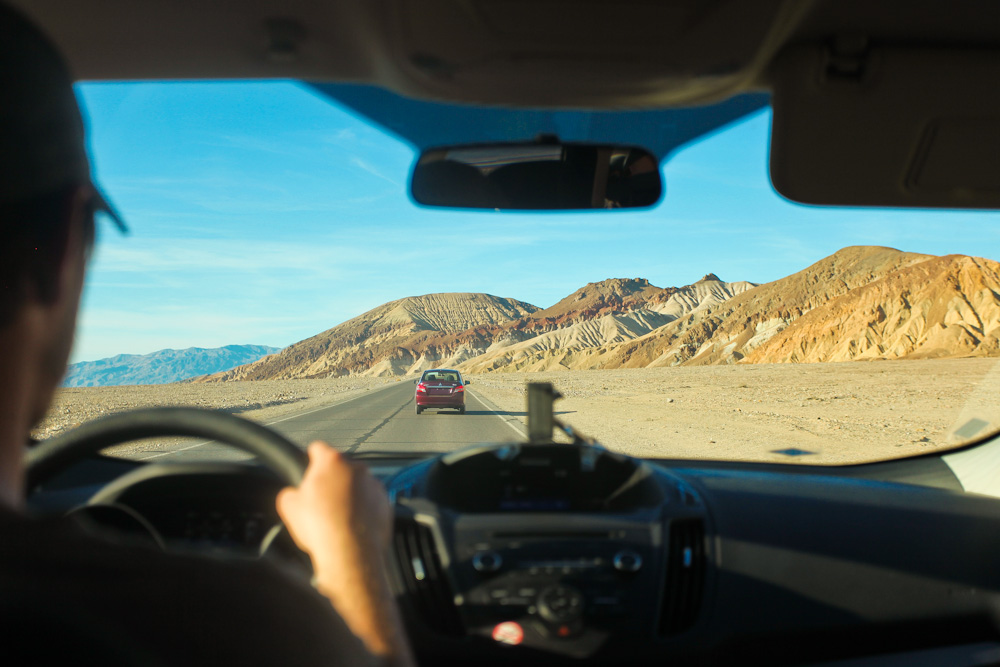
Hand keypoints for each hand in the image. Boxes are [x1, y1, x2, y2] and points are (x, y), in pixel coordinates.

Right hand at [276, 442, 391, 579]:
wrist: (351, 552)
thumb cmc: (322, 527)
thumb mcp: (289, 507)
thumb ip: (289, 492)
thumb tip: (292, 494)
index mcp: (331, 462)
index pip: (318, 448)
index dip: (310, 458)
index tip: (308, 465)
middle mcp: (357, 468)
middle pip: (340, 467)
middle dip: (331, 480)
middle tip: (321, 501)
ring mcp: (374, 484)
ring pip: (358, 484)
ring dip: (349, 495)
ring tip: (338, 517)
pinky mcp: (386, 502)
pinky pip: (372, 501)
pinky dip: (364, 509)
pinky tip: (353, 525)